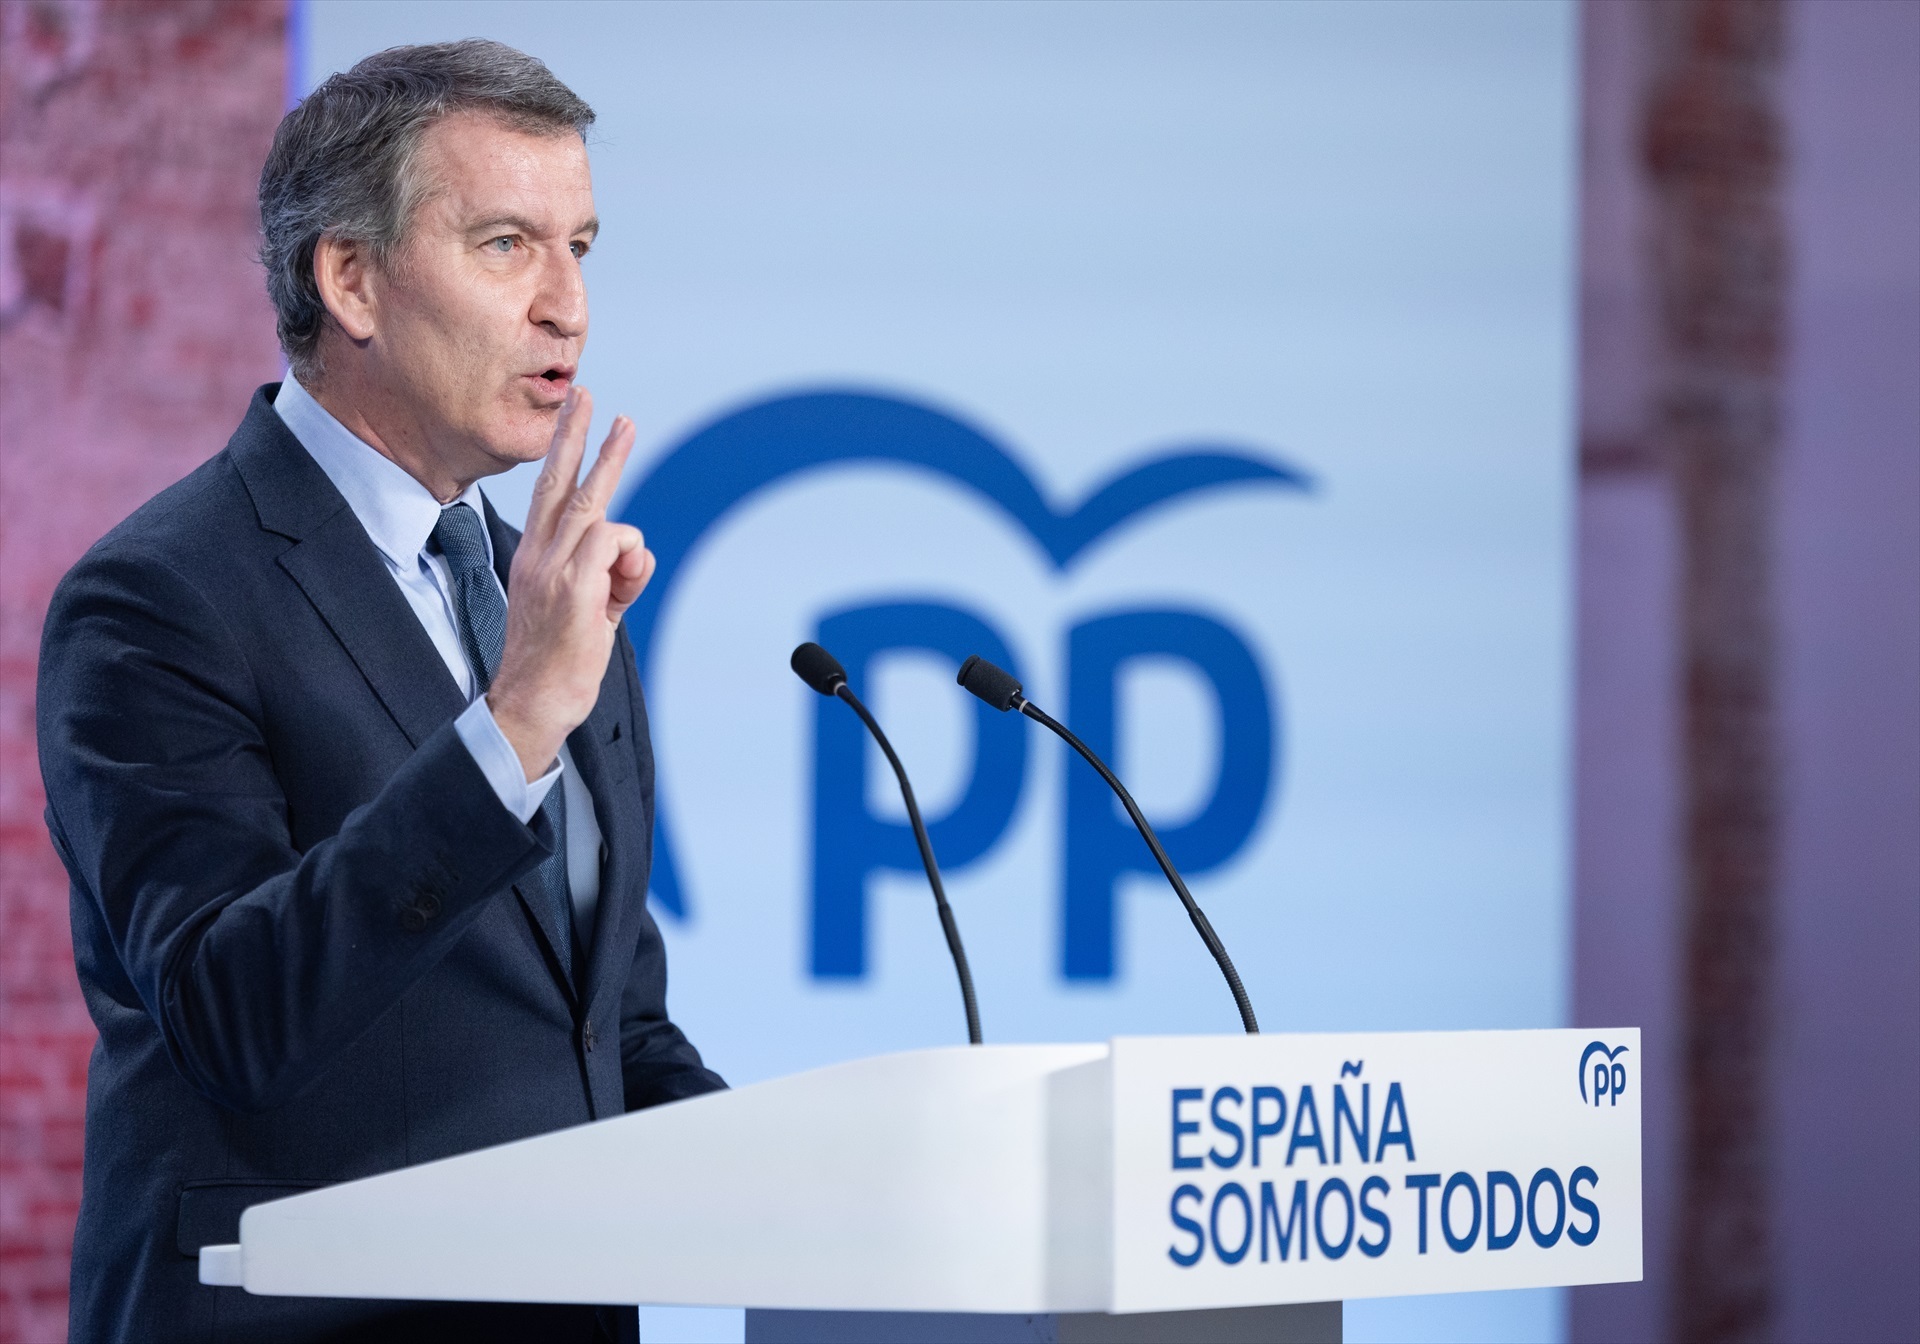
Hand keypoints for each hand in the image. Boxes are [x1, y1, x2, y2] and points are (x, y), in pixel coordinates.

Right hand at [487, 386, 652, 779]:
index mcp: (535, 557)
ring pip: (594, 503)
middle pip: (559, 481)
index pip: (547, 494)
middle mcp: (538, 555)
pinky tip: (622, 589)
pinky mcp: (573, 587)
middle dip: (575, 432)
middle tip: (588, 392)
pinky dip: (630, 561)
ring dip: (612, 467)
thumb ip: (613, 576)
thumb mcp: (589, 609)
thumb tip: (636, 557)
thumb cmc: (558, 661)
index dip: (563, 455)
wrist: (531, 703)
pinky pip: (615, 542)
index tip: (575, 419)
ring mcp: (553, 569)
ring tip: (625, 438)